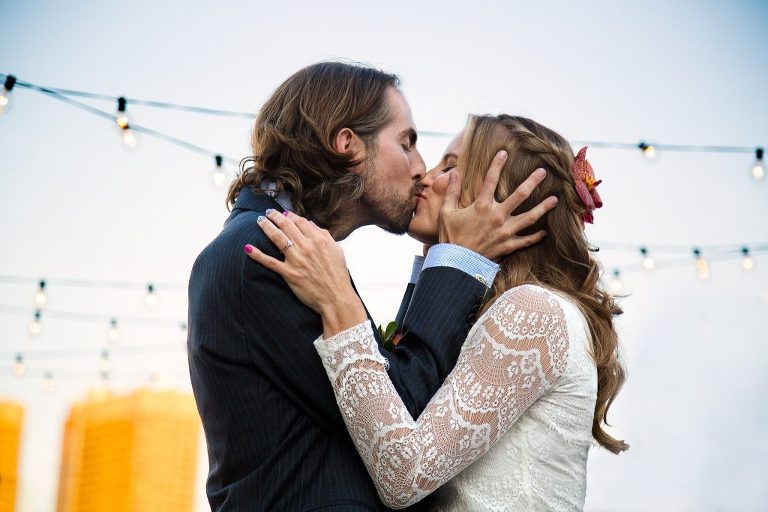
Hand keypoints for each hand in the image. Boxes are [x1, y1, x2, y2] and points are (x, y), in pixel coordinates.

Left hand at [244, 210, 366, 337]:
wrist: (336, 297)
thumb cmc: (338, 275)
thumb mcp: (337, 250)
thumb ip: (324, 235)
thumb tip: (311, 224)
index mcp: (319, 240)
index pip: (301, 222)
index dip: (290, 216)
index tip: (284, 214)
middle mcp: (306, 247)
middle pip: (286, 226)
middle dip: (275, 216)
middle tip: (268, 212)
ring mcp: (296, 260)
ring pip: (277, 238)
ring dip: (266, 227)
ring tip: (259, 221)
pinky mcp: (289, 273)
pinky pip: (270, 262)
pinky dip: (257, 254)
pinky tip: (247, 248)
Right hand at [438, 150, 557, 260]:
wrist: (456, 263)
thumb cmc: (450, 237)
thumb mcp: (446, 212)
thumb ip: (451, 191)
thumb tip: (453, 172)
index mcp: (481, 206)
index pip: (491, 179)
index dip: (497, 164)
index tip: (504, 153)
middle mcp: (497, 216)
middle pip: (520, 195)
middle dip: (532, 181)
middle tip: (543, 172)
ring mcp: (505, 232)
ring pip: (530, 217)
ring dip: (543, 207)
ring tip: (555, 199)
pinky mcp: (508, 246)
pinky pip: (526, 241)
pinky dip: (536, 237)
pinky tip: (545, 232)